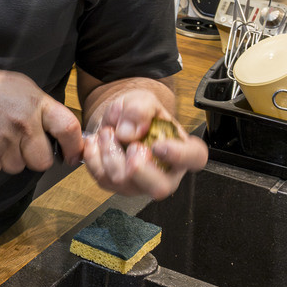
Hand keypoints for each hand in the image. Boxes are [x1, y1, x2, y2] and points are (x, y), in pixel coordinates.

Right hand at [0, 64, 83, 175]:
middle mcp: (23, 124)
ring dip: (9, 159)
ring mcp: (3, 142)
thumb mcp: (20, 86)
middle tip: (21, 144)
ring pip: (18, 168)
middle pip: (43, 161)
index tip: (70, 155)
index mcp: (36, 104)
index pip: (68, 130)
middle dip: (34, 157)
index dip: (73, 147)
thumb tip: (62, 133)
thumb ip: (42, 108)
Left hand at [82, 88, 206, 199]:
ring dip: (110, 152)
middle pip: (159, 187)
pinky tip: (96, 141)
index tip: (158, 145)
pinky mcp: (116, 184)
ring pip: (124, 182)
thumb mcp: (142, 100)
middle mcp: (165, 173)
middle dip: (138, 166)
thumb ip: (140, 109)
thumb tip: (128, 133)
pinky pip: (101, 178)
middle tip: (129, 144)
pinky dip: (93, 156)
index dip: (178, 155)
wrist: (117, 121)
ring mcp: (140, 183)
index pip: (193, 159)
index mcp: (182, 150)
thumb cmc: (139, 114)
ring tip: (108, 132)